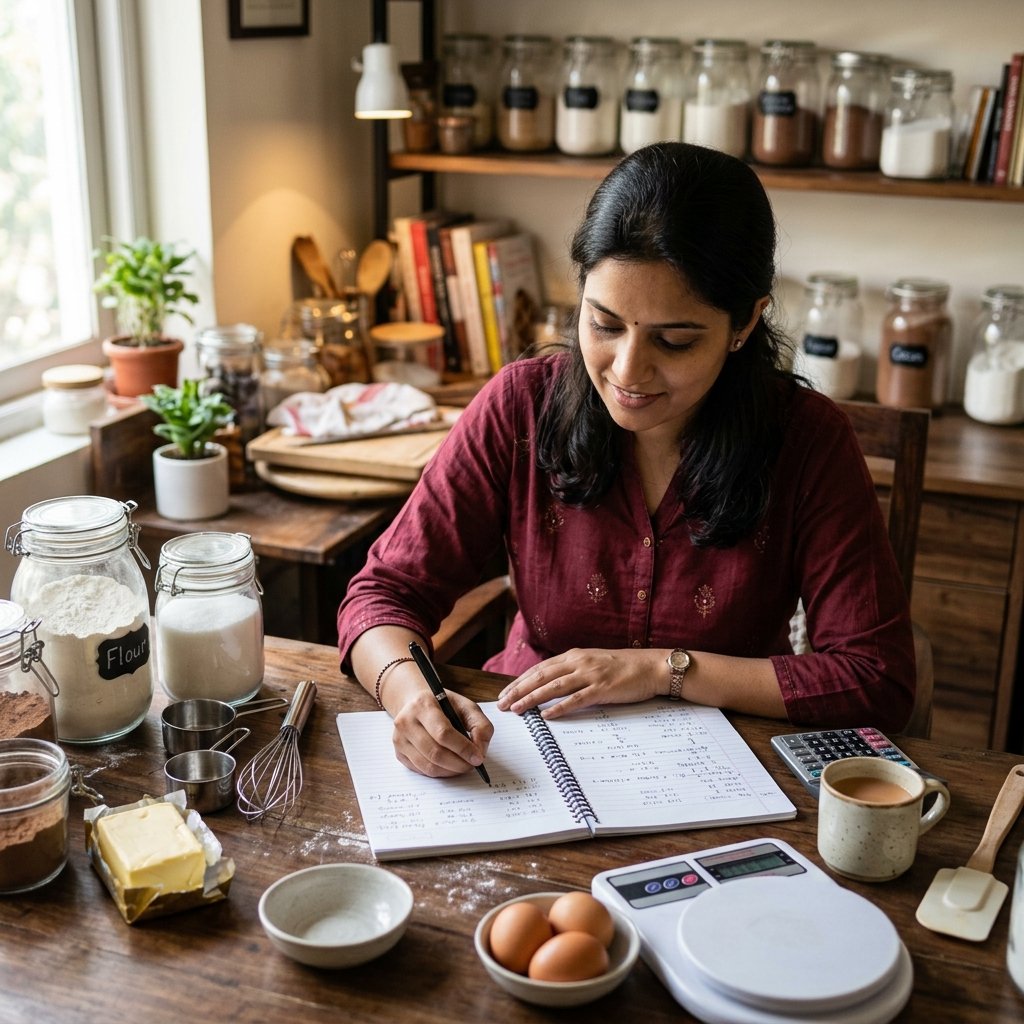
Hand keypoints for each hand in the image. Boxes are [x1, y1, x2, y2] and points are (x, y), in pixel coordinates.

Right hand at [390, 687, 493, 777]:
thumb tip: (479, 751)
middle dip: (459, 763)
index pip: (443, 733)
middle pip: (435, 753)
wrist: (415, 703)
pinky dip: (440, 773)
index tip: (478, 758)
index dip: (463, 748)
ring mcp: (399, 739)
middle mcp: (406, 721)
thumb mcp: (466, 706)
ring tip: (463, 766)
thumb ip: (480, 725)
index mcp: (423, 705)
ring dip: (451, 771)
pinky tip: (450, 765)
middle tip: (473, 765)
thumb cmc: (444, 705)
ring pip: (429, 766)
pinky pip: (422, 771)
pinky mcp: (399, 753)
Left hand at [496, 648, 665, 719]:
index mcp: (574, 656)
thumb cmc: (623, 667)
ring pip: (554, 687)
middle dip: (519, 690)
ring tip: (517, 709)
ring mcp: (591, 675)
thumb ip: (573, 671)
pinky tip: (547, 716)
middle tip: (502, 704)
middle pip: (541, 676)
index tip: (505, 693)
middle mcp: (579, 662)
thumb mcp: (593, 663)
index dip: (520, 681)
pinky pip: (577, 699)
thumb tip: (551, 685)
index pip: (539, 669)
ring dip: (533, 698)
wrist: (651, 666)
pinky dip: (561, 707)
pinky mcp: (603, 688)